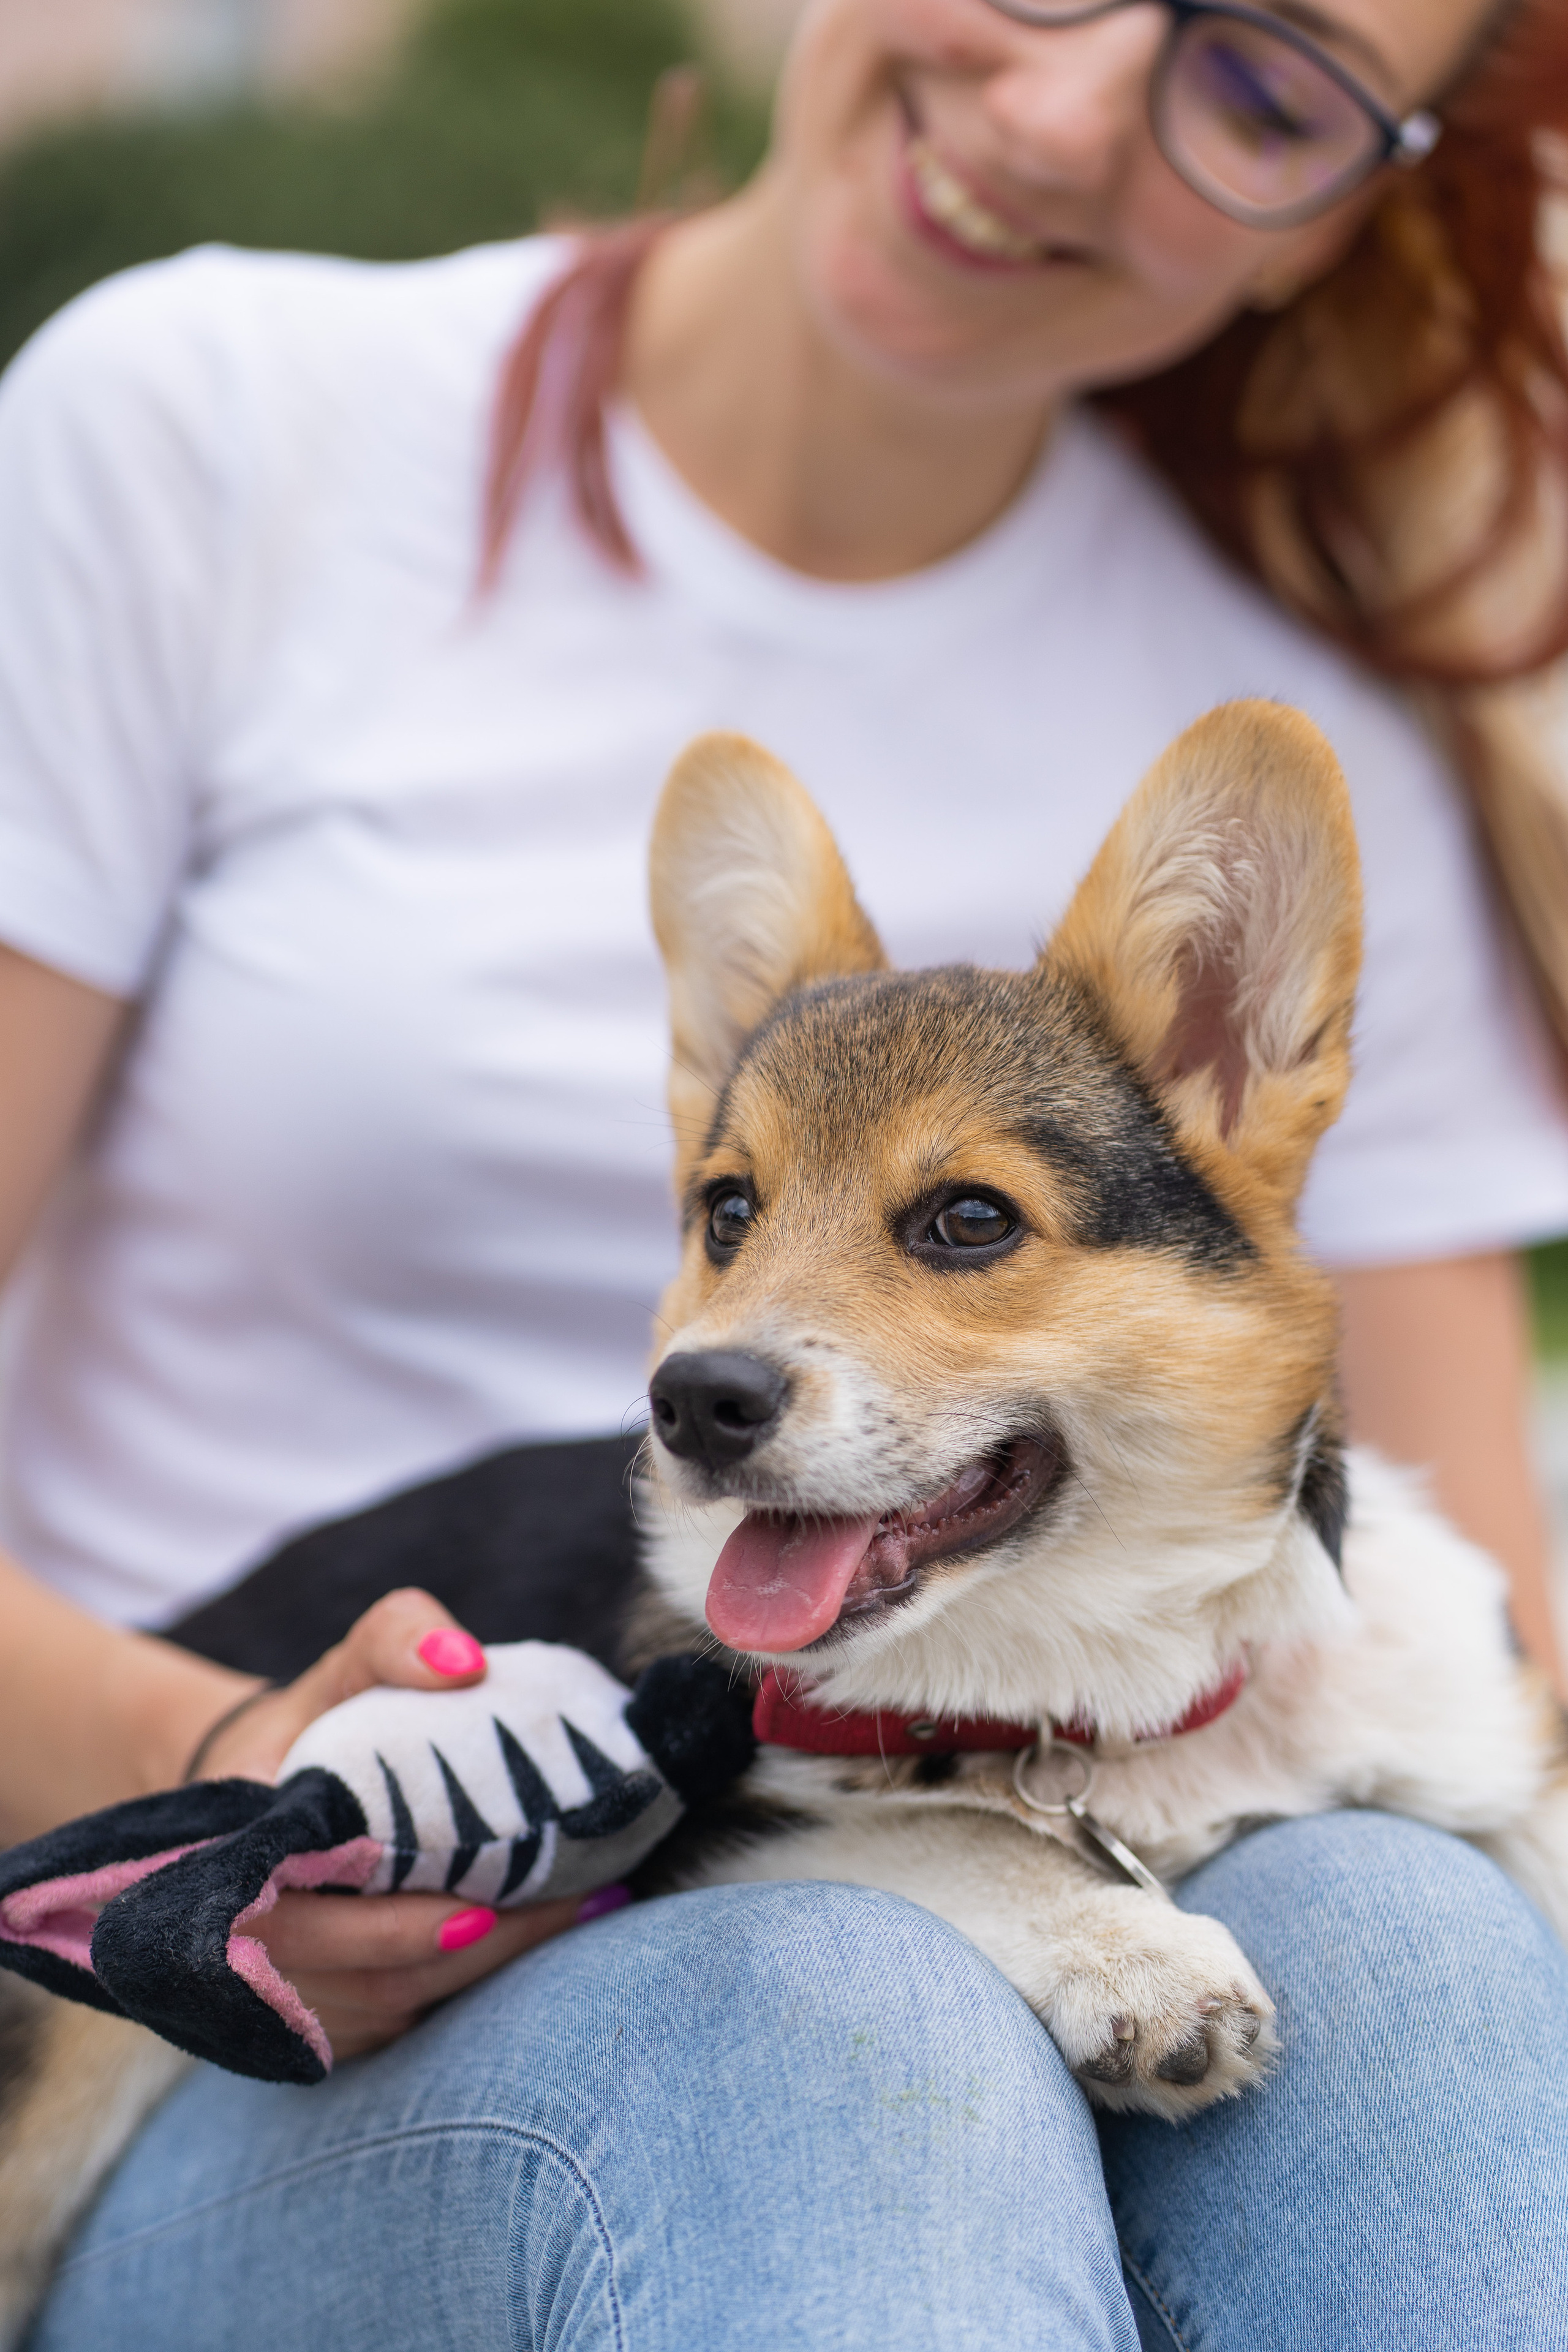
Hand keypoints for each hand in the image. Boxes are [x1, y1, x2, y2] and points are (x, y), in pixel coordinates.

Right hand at [190, 1588, 603, 2060]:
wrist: (256, 1784)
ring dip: (482, 1975)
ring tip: (584, 1915)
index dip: (388, 1927)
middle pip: (363, 1974)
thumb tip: (466, 1662)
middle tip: (577, 1902)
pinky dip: (461, 1992)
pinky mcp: (315, 2015)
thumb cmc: (316, 1716)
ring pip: (384, 2007)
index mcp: (236, 1852)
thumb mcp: (345, 1662)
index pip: (301, 1916)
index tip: (482, 1907)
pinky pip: (390, 2022)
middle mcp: (241, 1939)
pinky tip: (538, 1946)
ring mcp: (278, 1988)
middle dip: (472, 1950)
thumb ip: (396, 1638)